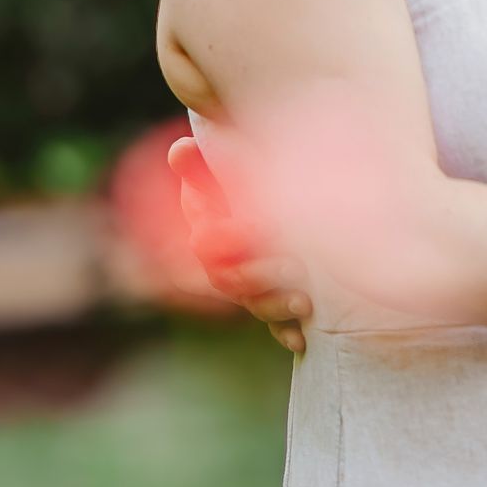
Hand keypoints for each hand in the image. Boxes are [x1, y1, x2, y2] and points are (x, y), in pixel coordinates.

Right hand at [167, 134, 311, 356]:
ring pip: (256, 305)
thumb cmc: (244, 180)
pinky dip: (286, 333)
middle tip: (295, 266)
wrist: (275, 196)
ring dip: (276, 307)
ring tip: (304, 301)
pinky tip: (301, 338)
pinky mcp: (276, 301)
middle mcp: (226, 264)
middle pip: (233, 281)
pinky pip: (276, 326)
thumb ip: (205, 164)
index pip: (210, 245)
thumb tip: (182, 148)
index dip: (230, 241)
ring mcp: (251, 287)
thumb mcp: (228, 169)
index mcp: (210, 232)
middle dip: (260, 278)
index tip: (258, 231)